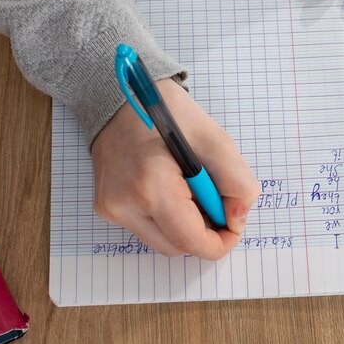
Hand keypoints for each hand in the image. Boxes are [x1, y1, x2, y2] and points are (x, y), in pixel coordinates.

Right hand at [91, 79, 259, 259]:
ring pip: (163, 242)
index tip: (234, 225)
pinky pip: (147, 229)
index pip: (191, 241)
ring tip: (191, 189)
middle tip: (214, 198)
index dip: (220, 242)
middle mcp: (124, 204)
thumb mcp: (214, 139)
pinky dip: (167, 218)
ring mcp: (112, 209)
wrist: (118, 96)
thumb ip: (236, 182)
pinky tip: (170, 188)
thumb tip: (237, 220)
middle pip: (179, 247)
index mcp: (151, 185)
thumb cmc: (167, 112)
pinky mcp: (106, 208)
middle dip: (204, 232)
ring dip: (185, 226)